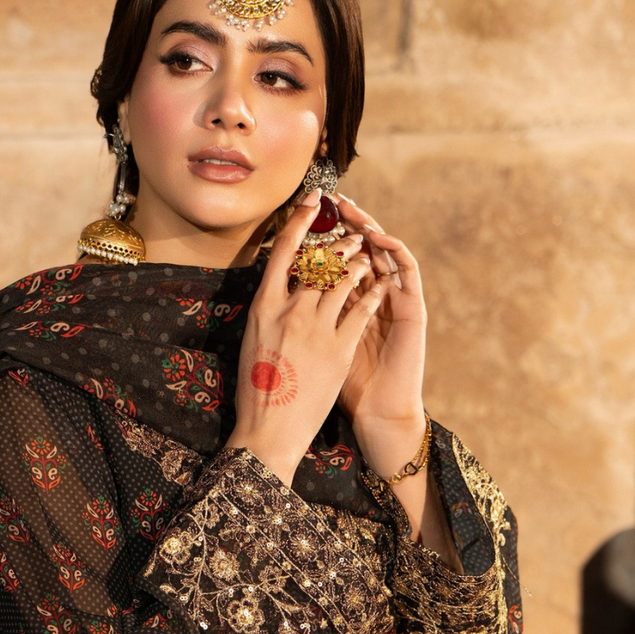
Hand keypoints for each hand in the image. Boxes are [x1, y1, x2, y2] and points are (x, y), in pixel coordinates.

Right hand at [225, 191, 383, 484]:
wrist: (270, 431)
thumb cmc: (256, 391)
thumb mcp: (253, 343)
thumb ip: (269, 313)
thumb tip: (279, 290)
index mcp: (263, 307)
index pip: (283, 251)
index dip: (299, 221)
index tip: (313, 202)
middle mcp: (290, 311)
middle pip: (319, 262)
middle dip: (338, 245)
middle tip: (351, 236)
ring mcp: (316, 328)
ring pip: (344, 281)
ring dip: (359, 264)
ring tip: (368, 258)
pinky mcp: (340, 348)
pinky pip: (362, 310)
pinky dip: (374, 294)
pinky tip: (382, 287)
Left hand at [333, 199, 457, 564]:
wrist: (376, 412)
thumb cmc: (339, 387)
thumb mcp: (312, 347)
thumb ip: (300, 320)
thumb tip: (271, 296)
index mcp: (344, 302)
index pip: (334, 257)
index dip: (322, 235)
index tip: (305, 211)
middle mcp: (371, 295)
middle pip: (359, 248)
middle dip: (345, 223)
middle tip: (332, 199)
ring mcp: (394, 298)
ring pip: (384, 251)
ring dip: (370, 228)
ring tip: (354, 209)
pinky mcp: (412, 308)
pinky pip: (407, 271)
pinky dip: (394, 250)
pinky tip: (380, 235)